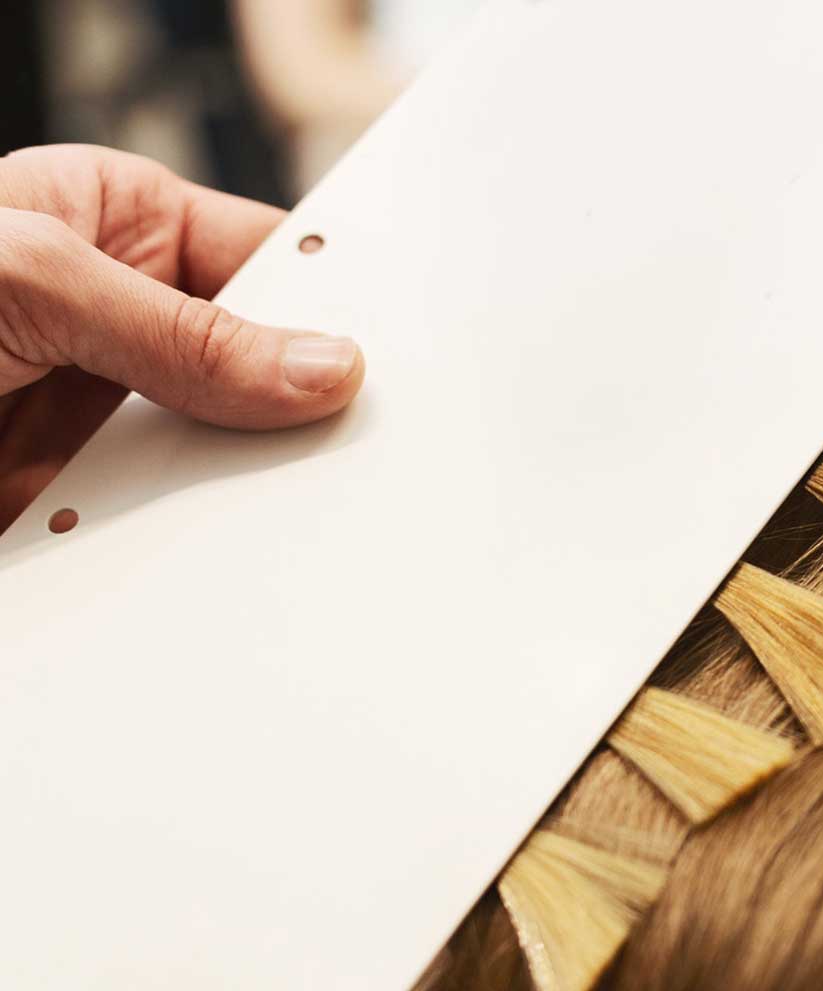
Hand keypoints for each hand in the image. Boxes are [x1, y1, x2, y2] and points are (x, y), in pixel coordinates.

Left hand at [0, 144, 364, 530]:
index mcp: (117, 220)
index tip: (392, 360)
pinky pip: (153, 519)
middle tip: (352, 441)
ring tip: (288, 503)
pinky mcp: (64, 489)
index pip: (270, 259)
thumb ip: (178, 330)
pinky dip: (179, 539)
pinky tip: (207, 544)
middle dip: (299, 408)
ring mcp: (91, 406)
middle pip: (258, 367)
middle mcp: (114, 310)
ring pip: (218, 453)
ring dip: (241, 481)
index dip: (335, 305)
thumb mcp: (31, 276)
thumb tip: (321, 368)